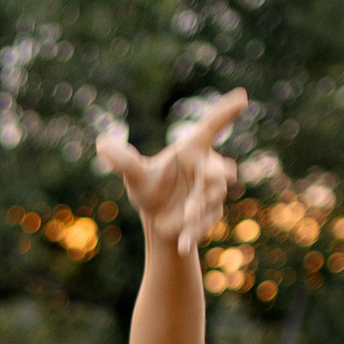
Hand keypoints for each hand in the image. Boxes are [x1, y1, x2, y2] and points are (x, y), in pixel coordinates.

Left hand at [97, 90, 247, 256]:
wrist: (158, 220)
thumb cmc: (150, 188)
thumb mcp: (134, 175)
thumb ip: (122, 159)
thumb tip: (102, 144)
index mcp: (193, 150)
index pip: (210, 128)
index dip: (225, 113)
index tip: (242, 97)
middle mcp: (207, 169)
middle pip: (219, 170)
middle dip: (219, 175)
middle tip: (222, 176)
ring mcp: (211, 194)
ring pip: (211, 199)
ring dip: (199, 208)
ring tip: (187, 217)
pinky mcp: (209, 216)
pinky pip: (203, 224)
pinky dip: (192, 234)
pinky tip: (182, 245)